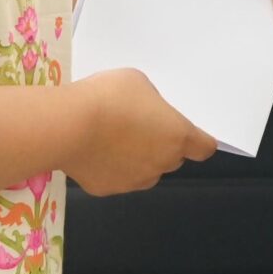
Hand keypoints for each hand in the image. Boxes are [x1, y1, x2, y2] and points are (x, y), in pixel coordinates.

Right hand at [64, 68, 218, 195]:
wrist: (68, 125)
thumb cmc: (110, 97)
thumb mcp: (139, 83)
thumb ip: (152, 104)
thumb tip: (148, 117)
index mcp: (176, 136)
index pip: (204, 148)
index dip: (199, 141)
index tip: (189, 134)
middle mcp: (160, 164)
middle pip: (172, 158)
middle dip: (162, 146)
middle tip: (139, 126)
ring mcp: (134, 180)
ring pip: (145, 171)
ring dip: (138, 159)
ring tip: (112, 137)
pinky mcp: (107, 189)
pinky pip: (117, 177)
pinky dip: (110, 167)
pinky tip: (94, 149)